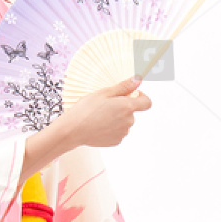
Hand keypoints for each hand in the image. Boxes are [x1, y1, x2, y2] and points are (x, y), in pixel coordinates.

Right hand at [22, 75, 151, 180]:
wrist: (73, 130)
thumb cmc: (86, 109)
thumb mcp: (104, 93)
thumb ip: (124, 87)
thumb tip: (138, 80)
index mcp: (127, 107)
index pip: (147, 102)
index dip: (142, 97)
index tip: (132, 95)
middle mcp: (128, 121)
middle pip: (132, 112)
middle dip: (123, 107)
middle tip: (106, 105)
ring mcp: (123, 133)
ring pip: (125, 122)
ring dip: (117, 118)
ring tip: (100, 116)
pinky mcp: (116, 141)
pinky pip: (118, 132)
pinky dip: (112, 128)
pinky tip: (99, 125)